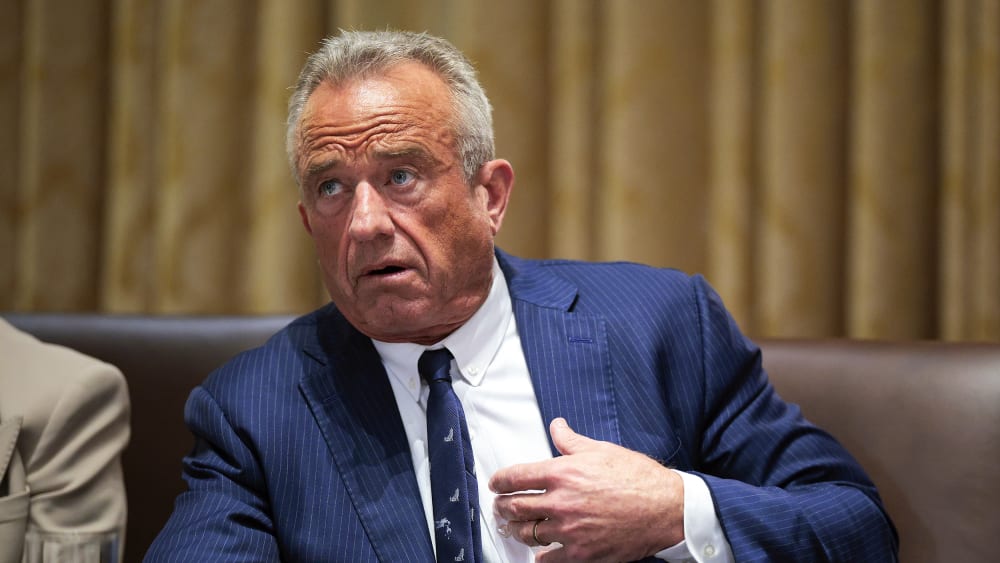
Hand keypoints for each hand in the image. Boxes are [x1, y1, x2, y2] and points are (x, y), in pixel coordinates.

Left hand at [490, 418, 684, 561]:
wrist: (666, 509)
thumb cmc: (638, 478)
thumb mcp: (602, 450)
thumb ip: (571, 441)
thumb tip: (557, 426)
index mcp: (563, 473)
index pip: (516, 477)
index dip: (500, 481)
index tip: (496, 484)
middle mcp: (561, 502)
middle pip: (516, 507)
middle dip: (503, 506)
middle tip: (501, 506)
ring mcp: (569, 530)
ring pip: (527, 533)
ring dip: (517, 530)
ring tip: (515, 527)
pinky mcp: (581, 553)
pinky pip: (548, 559)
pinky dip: (540, 556)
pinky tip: (539, 552)